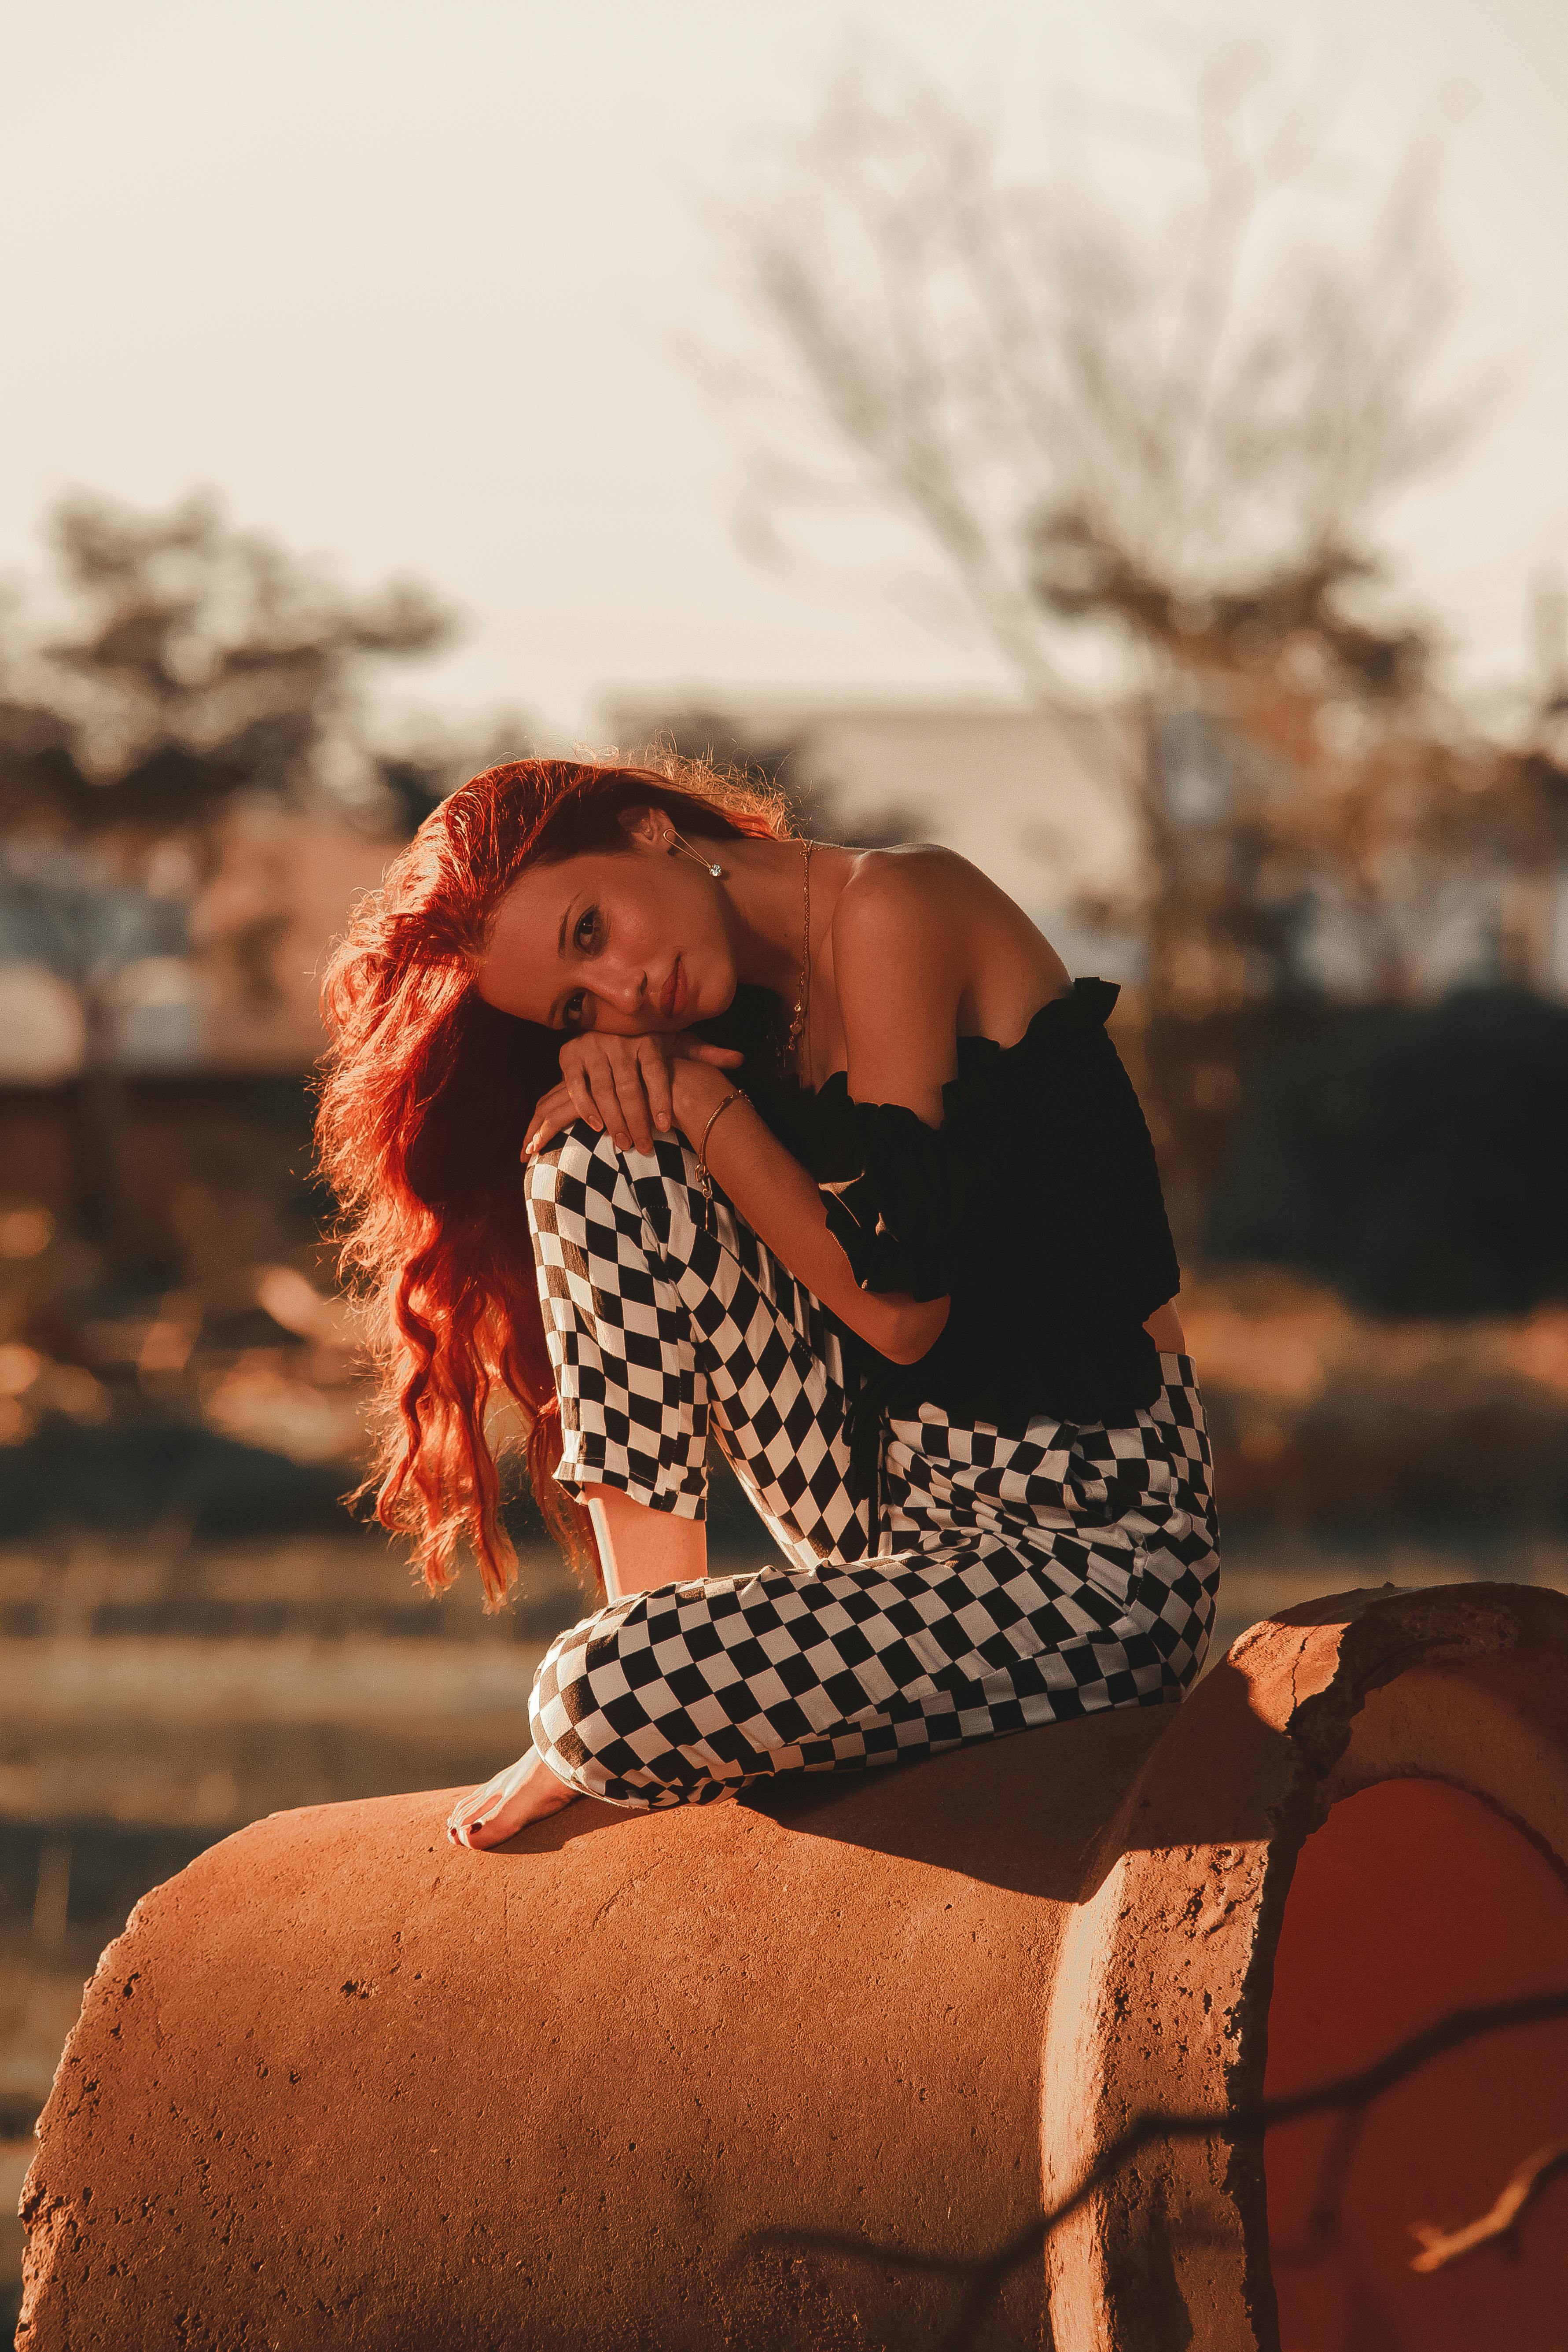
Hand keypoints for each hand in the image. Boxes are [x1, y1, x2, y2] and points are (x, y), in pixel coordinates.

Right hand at [447, 1745, 581, 1848]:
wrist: (573, 1749)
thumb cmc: (548, 1782)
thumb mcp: (518, 1809)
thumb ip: (492, 1824)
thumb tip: (462, 1838)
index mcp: (497, 1793)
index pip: (471, 1812)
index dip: (460, 1826)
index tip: (451, 1836)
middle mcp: (505, 1783)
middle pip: (478, 1800)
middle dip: (464, 1813)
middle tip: (453, 1823)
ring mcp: (523, 1773)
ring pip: (494, 1789)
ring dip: (480, 1801)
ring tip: (473, 1805)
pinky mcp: (542, 1767)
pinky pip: (516, 1779)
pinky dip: (504, 1788)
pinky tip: (515, 1783)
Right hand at [525, 1032, 741, 1156]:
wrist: (607, 1022)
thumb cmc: (649, 1042)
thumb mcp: (677, 1044)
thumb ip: (704, 1054)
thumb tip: (739, 1059)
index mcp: (649, 1040)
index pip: (656, 1073)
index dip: (660, 1100)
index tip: (664, 1126)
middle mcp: (620, 1042)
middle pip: (629, 1087)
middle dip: (637, 1121)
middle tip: (644, 1147)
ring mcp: (593, 1048)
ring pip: (603, 1090)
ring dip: (613, 1120)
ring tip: (624, 1144)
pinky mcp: (570, 1056)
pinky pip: (576, 1086)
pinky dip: (585, 1107)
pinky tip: (597, 1126)